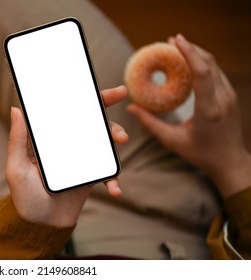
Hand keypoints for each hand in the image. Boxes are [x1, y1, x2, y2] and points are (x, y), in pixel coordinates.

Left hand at [6, 86, 128, 226]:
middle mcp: (65, 145)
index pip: (62, 111)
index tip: (86, 80)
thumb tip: (15, 108)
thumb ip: (17, 140)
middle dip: (103, 104)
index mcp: (47, 140)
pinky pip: (106, 172)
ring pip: (101, 140)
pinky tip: (115, 189)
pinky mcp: (90, 175)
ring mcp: (80, 159)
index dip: (74, 94)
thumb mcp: (16, 169)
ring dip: (114, 134)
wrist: (41, 226)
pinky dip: (113, 178)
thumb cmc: (25, 198)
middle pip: (87, 119)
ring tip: (121, 139)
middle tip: (119, 92)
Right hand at [127, 34, 250, 198]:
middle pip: (209, 63)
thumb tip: (131, 107)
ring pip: (215, 66)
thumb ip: (150, 123)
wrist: (229, 161)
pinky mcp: (231, 96)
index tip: (175, 40)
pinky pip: (217, 73)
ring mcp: (230, 96)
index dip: (189, 53)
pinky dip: (203, 64)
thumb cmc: (200, 153)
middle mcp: (223, 99)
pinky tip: (189, 64)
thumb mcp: (171, 140)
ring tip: (178, 49)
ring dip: (197, 54)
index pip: (202, 73)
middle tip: (171, 41)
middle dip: (190, 48)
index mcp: (209, 109)